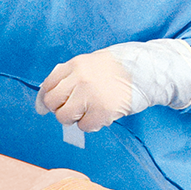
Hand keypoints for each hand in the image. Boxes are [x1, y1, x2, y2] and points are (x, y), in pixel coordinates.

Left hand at [36, 39, 190, 131]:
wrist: (147, 70)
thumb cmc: (117, 69)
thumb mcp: (91, 63)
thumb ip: (69, 77)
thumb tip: (43, 102)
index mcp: (75, 65)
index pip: (48, 85)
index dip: (45, 99)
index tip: (45, 107)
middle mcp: (79, 78)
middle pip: (53, 102)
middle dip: (60, 109)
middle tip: (74, 110)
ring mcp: (90, 95)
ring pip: (64, 117)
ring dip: (75, 118)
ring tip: (89, 112)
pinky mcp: (102, 111)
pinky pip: (84, 126)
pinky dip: (91, 124)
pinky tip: (102, 115)